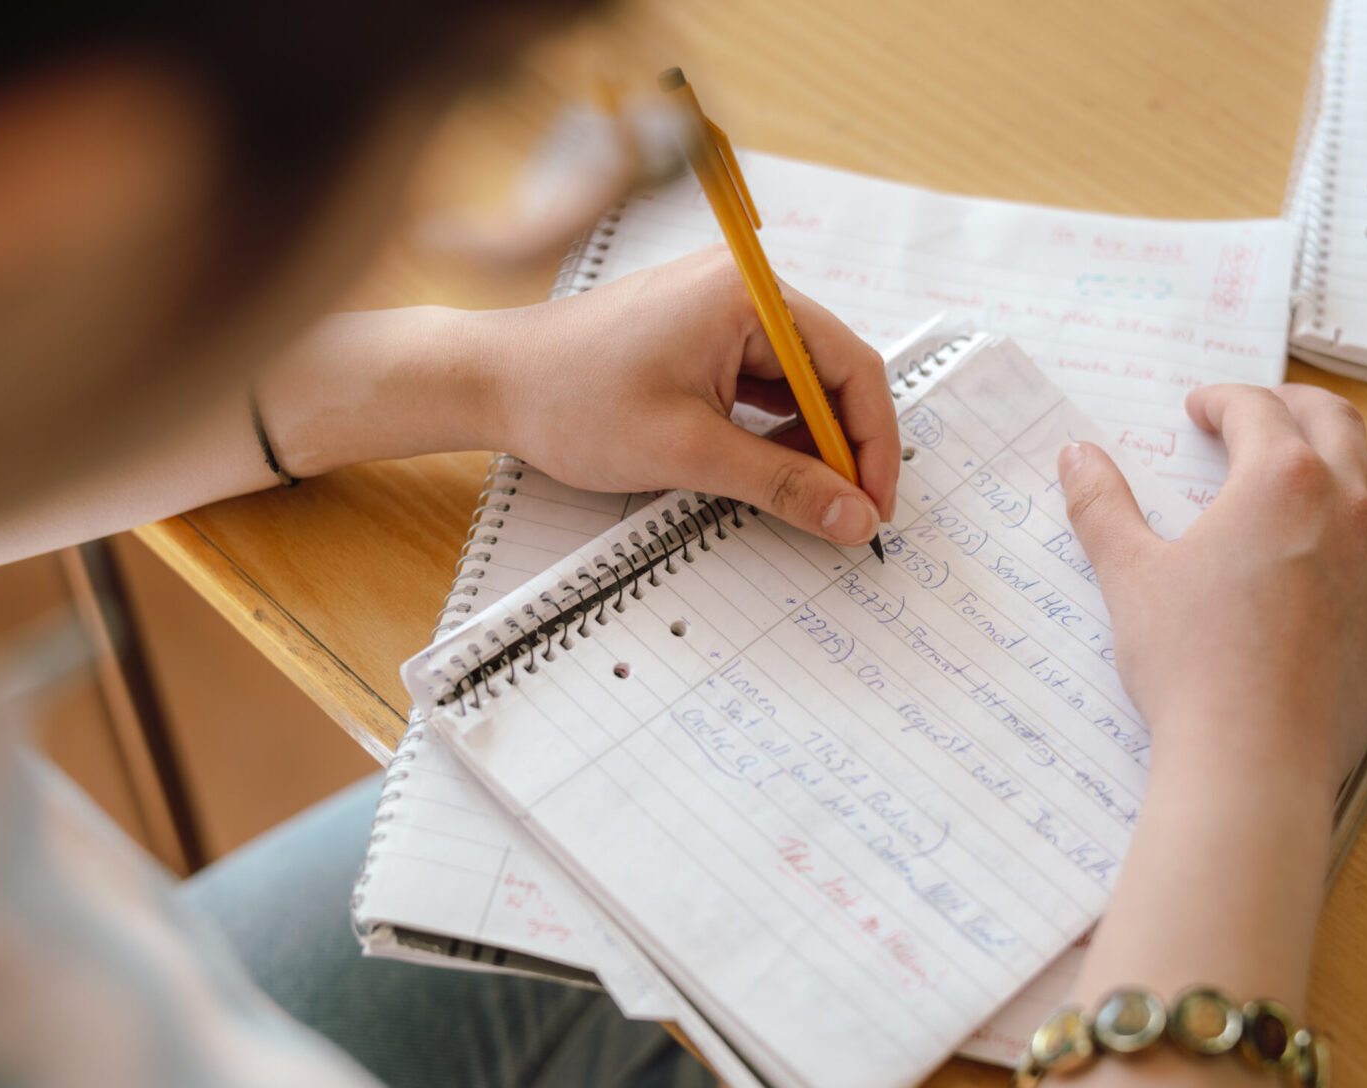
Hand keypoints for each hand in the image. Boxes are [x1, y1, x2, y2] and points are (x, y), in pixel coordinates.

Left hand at [477, 246, 898, 545]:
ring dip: (810, 443)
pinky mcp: (697, 337)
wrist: (492, 382)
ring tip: (810, 501)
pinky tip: (771, 471)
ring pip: (796, 383)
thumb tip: (854, 518)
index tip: (875, 506)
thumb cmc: (574, 402)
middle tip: (849, 515)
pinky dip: (772, 430)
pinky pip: (758, 384)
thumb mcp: (689, 453)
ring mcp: (717, 311)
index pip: (851, 367)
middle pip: (830, 373)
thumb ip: (783, 485)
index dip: (872, 444)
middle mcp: (741, 290)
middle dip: (844, 447)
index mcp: (747, 296)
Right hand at [1057, 383, 1366, 793]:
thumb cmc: (1193, 666)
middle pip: (1330, 420)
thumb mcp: (1129, 575)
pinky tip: (1355, 535)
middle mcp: (1347, 502)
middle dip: (1287, 405)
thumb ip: (1101, 505)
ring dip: (1336, 452)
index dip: (1222, 399)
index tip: (1199, 410)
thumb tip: (1078, 457)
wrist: (1254, 755)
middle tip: (1251, 414)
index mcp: (1279, 479)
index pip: (1256, 409)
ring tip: (1300, 465)